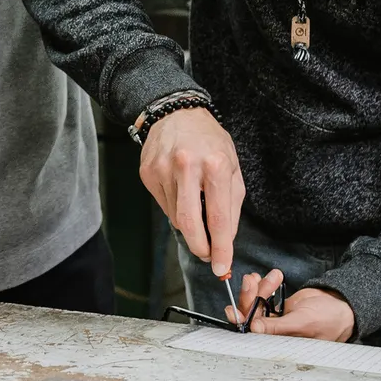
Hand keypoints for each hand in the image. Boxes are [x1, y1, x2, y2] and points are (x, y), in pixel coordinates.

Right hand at [139, 106, 243, 277]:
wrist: (176, 113)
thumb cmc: (209, 141)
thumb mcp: (232, 166)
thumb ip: (231, 204)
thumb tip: (225, 239)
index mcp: (215, 164)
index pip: (218, 217)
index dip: (221, 247)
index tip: (221, 266)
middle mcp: (187, 167)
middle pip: (190, 225)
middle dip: (200, 248)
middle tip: (208, 254)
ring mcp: (164, 170)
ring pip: (176, 218)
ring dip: (189, 225)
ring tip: (197, 206)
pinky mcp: (148, 174)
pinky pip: (164, 206)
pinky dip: (175, 209)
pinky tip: (181, 192)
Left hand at [228, 270, 351, 341]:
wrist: (341, 304)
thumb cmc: (328, 320)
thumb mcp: (303, 322)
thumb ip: (277, 327)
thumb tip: (254, 329)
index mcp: (277, 343)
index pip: (252, 335)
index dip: (241, 321)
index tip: (233, 309)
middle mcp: (274, 334)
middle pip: (251, 316)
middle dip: (249, 297)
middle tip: (251, 280)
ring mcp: (276, 320)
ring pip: (256, 304)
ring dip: (257, 288)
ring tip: (264, 276)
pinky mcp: (279, 309)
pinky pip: (265, 296)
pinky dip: (264, 285)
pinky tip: (270, 277)